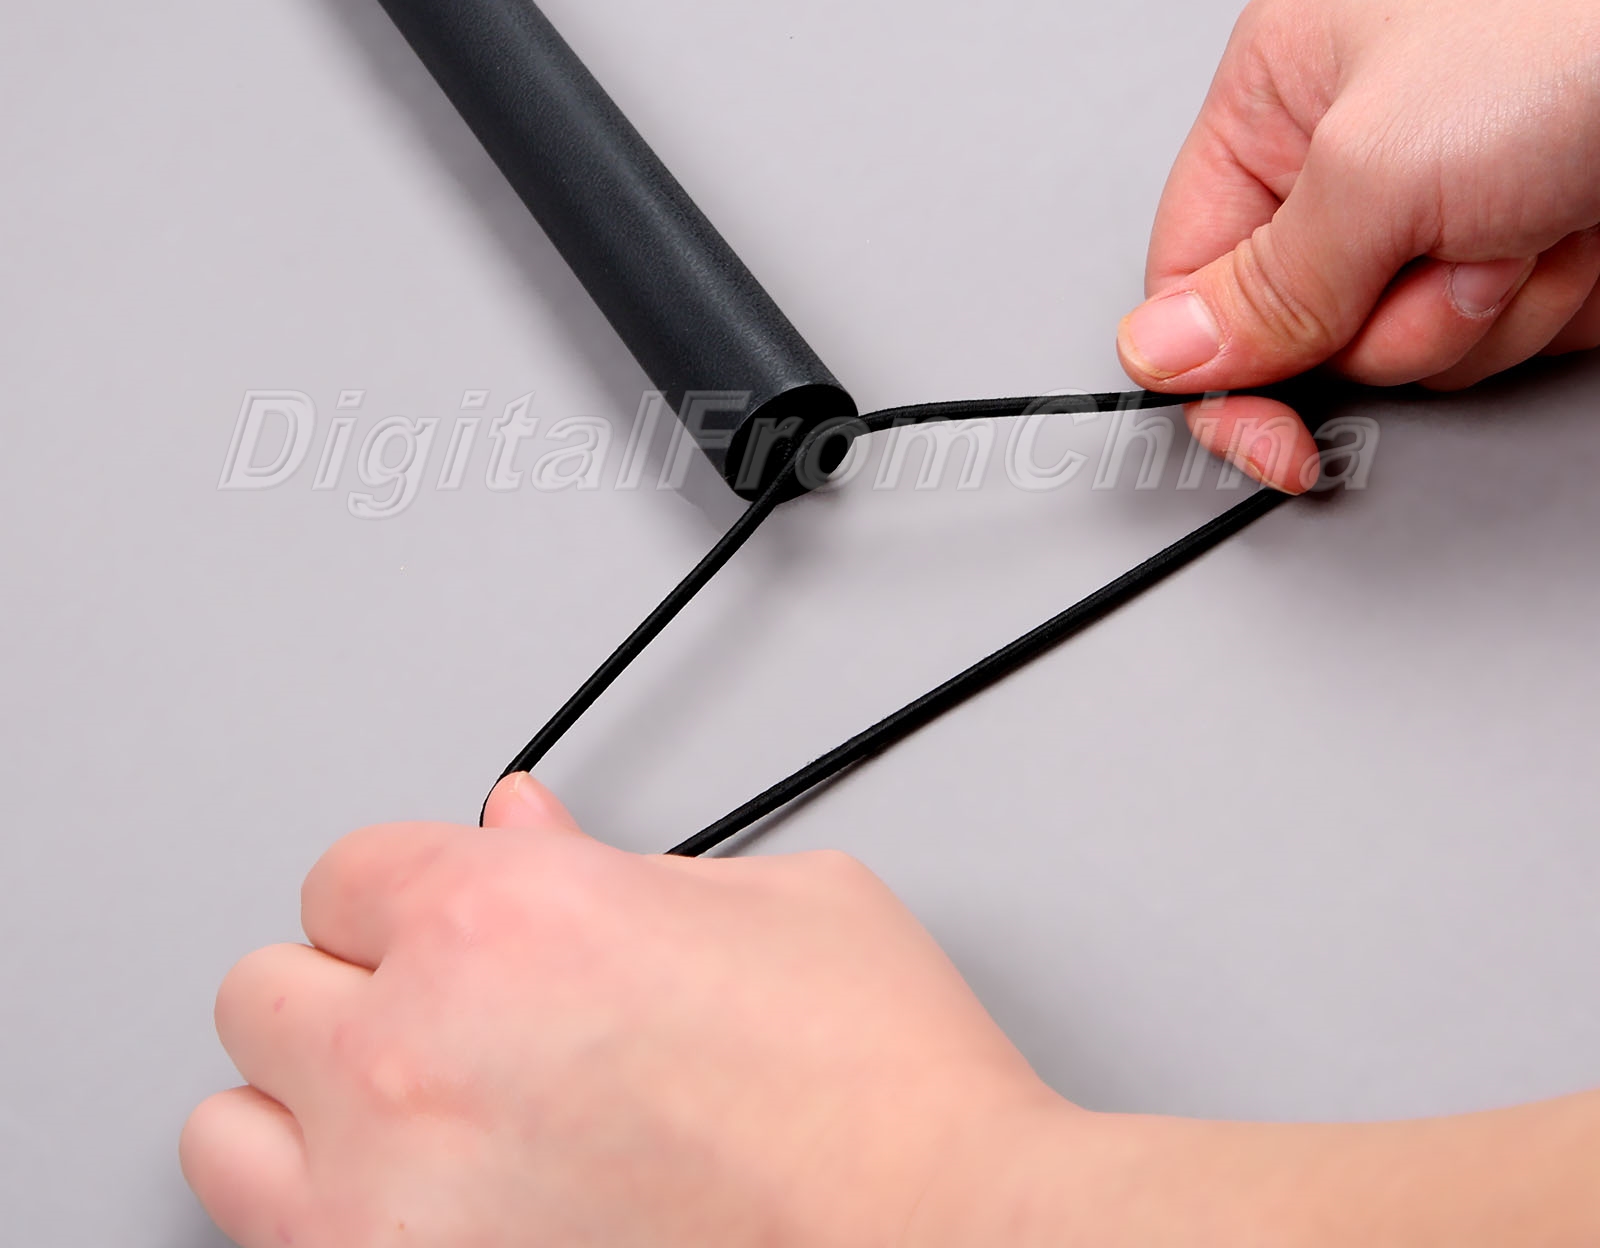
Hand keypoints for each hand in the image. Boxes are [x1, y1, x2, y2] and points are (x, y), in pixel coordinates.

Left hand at [179, 776, 1073, 1247]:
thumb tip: (520, 826)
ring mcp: (393, 1209)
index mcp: (507, 914)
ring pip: (224, 1132)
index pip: (345, 870)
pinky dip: (329, 1221)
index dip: (407, 890)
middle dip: (348, 989)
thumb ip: (606, 858)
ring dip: (300, 1113)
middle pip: (263, 989)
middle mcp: (419, 1052)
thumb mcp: (763, 896)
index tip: (442, 919)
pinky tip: (422, 1206)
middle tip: (437, 1015)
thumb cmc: (875, 1082)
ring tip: (406, 1119)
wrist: (943, 1236)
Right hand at [1117, 0, 1599, 489]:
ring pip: (1401, 356)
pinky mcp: (1512, 261)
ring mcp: (1434, 216)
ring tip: (1523, 222)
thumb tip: (1159, 352)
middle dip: (1389, 315)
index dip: (1222, 370)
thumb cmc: (1578, 37)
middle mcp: (1345, 159)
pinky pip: (1486, 354)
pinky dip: (1538, 315)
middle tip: (1443, 249)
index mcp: (1276, 99)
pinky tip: (1567, 237)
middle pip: (1302, 333)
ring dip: (1476, 314)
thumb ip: (1261, 285)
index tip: (1268, 435)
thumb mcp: (1375, 168)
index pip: (1190, 275)